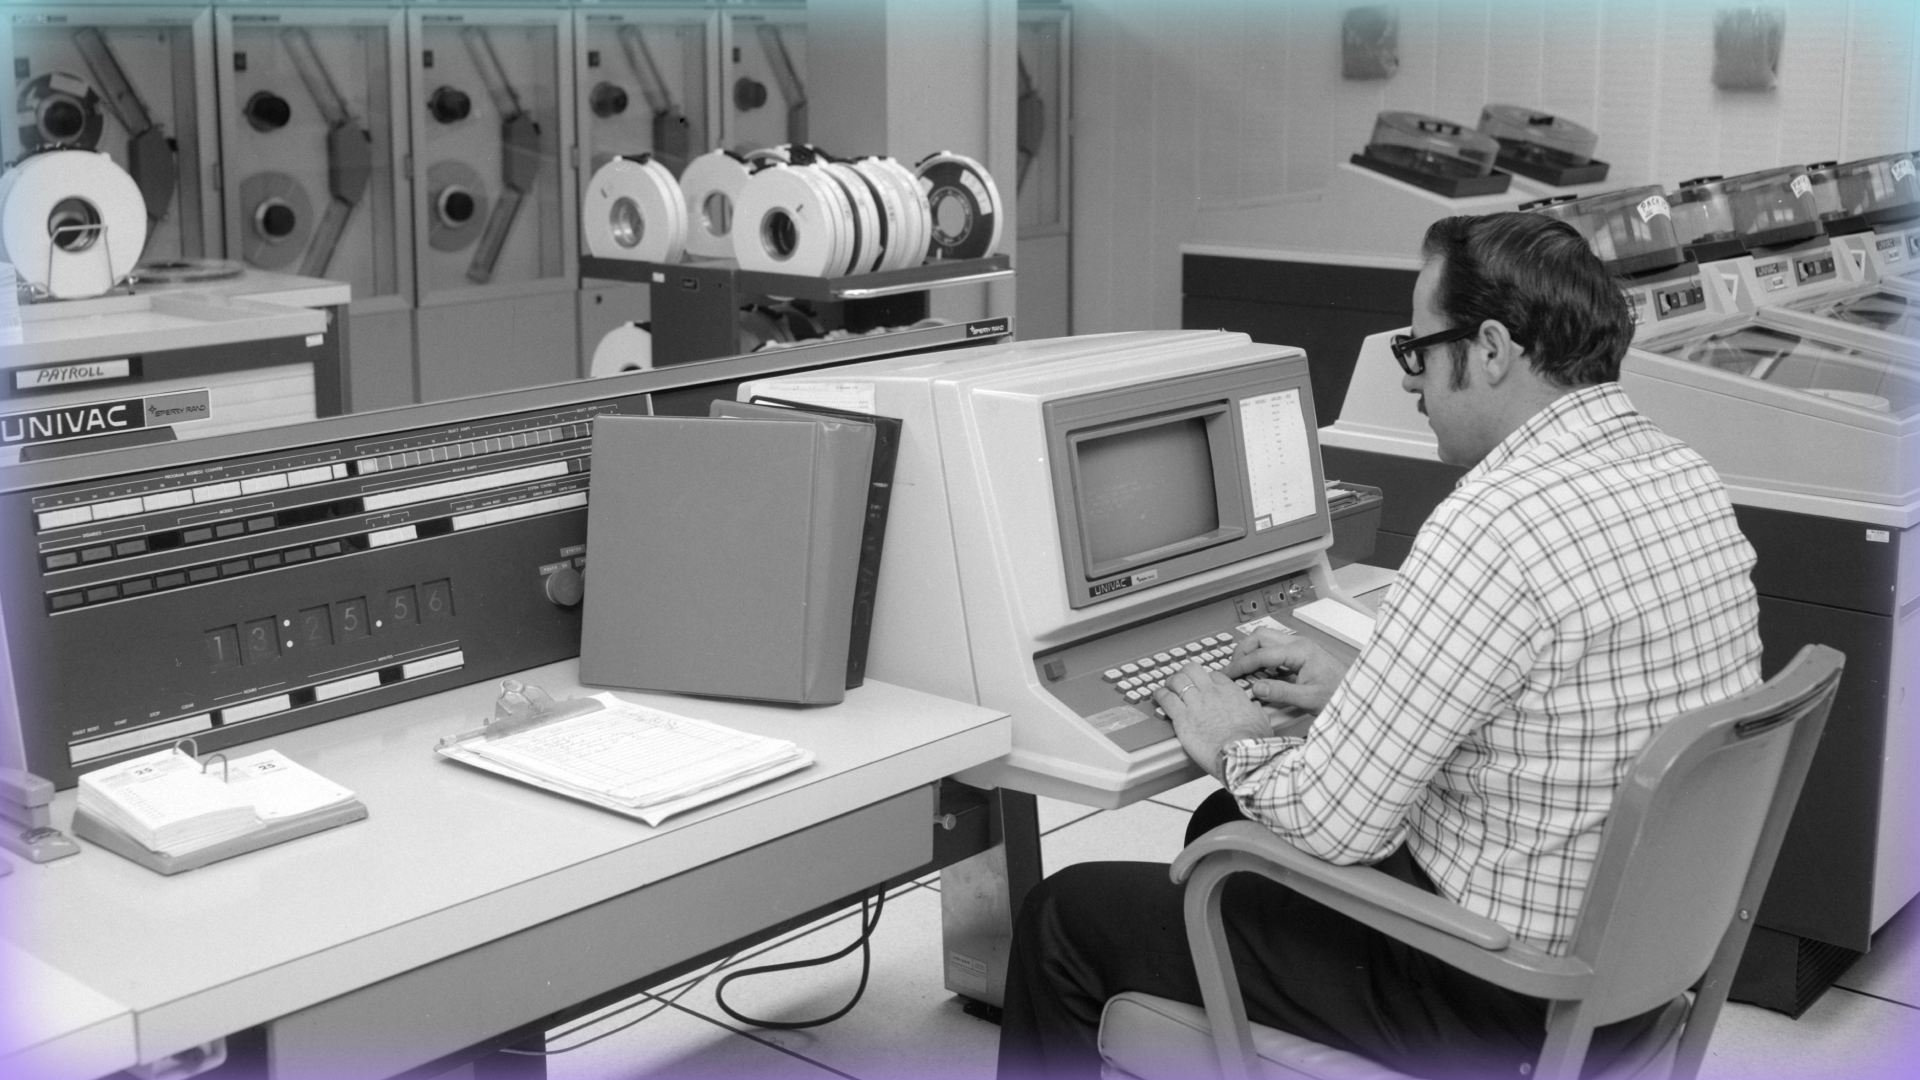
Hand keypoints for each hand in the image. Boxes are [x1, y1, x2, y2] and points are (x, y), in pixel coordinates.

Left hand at [1154, 664, 1269, 780]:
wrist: (1239, 754)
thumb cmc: (1251, 741)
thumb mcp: (1261, 720)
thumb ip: (1256, 711)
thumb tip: (1256, 708)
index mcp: (1230, 692)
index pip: (1214, 675)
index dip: (1207, 679)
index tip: (1203, 685)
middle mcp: (1211, 693)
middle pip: (1192, 670)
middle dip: (1186, 673)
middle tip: (1182, 681)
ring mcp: (1195, 703)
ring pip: (1177, 680)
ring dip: (1170, 682)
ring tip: (1167, 687)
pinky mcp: (1182, 718)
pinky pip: (1166, 699)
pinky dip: (1160, 695)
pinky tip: (1158, 696)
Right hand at [1225, 629, 1348, 714]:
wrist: (1358, 695)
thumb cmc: (1338, 694)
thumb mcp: (1309, 699)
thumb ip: (1280, 693)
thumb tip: (1256, 688)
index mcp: (1300, 651)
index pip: (1261, 653)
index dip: (1241, 665)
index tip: (1228, 675)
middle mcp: (1298, 644)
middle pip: (1260, 636)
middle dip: (1242, 651)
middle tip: (1232, 670)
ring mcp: (1299, 648)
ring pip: (1266, 640)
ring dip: (1251, 653)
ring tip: (1242, 672)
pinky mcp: (1299, 655)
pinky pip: (1274, 650)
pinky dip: (1261, 658)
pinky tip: (1258, 674)